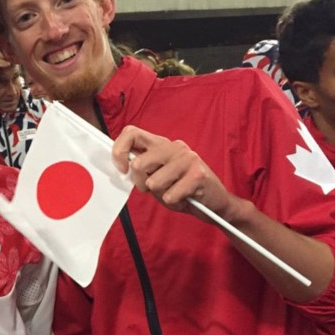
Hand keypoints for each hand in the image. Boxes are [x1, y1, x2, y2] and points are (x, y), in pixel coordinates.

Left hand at [112, 125, 241, 222]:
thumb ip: (142, 169)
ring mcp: (188, 158)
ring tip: (174, 192)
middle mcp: (174, 146)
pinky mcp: (198, 174)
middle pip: (138, 163)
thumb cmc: (182, 190)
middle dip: (141, 183)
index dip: (119, 151)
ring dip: (161, 195)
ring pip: (153, 182)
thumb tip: (122, 165)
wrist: (215, 201)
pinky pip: (170, 195)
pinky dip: (174, 202)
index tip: (123, 170)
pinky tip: (185, 197)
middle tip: (154, 189)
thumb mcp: (157, 177)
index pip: (131, 133)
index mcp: (161, 144)